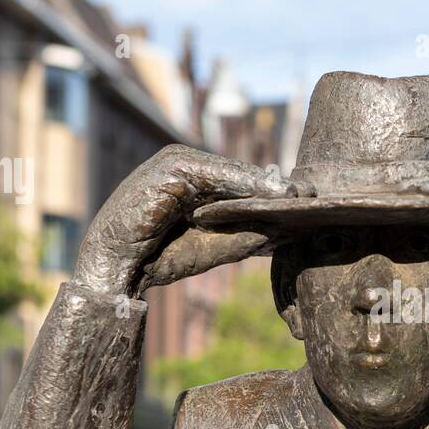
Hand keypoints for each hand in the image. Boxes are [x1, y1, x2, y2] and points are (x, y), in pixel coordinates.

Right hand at [74, 145, 302, 296]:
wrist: (116, 267)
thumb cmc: (161, 258)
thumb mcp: (212, 246)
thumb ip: (244, 235)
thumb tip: (284, 230)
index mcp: (197, 180)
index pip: (243, 183)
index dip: (274, 192)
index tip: (308, 201)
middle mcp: (188, 164)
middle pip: (242, 175)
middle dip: (276, 186)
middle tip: (312, 195)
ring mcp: (177, 161)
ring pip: (232, 172)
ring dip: (266, 184)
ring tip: (299, 195)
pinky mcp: (170, 166)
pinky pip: (214, 174)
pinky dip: (243, 183)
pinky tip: (271, 191)